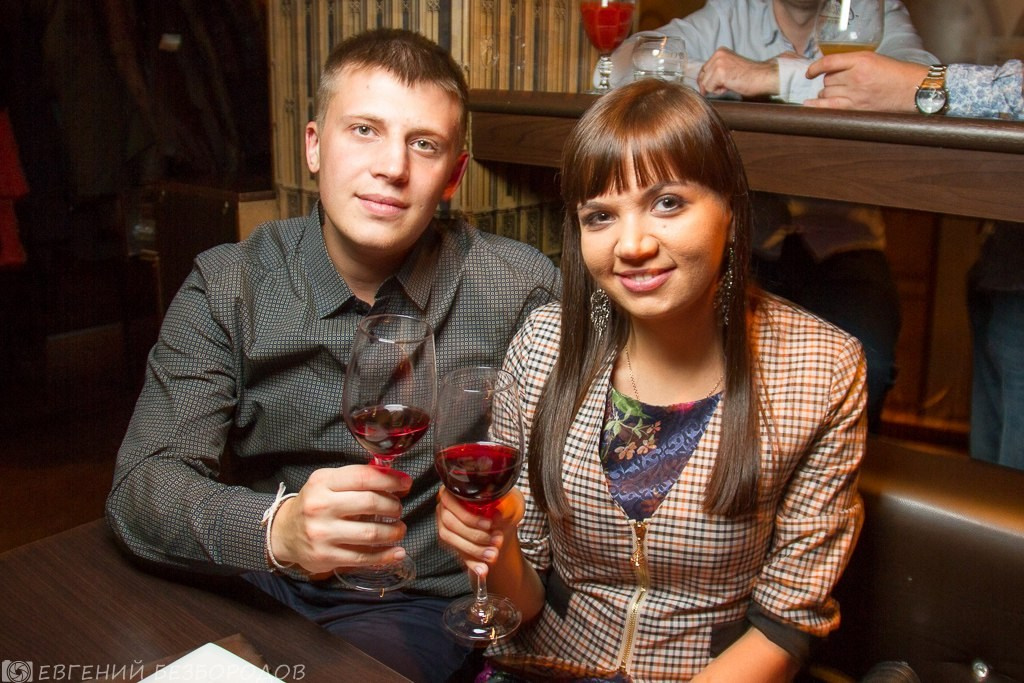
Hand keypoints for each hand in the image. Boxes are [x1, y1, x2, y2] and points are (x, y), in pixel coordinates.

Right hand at [269, 464, 411, 575]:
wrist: (284, 533)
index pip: (363, 477)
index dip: (389, 480)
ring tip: (399, 529)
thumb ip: (356, 478)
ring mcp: (322, 533)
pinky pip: (363, 557)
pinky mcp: (326, 556)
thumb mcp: (327, 482)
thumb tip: (393, 477)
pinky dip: (385, 556)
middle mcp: (320, 506)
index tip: (405, 483)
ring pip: (370, 532)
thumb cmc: (314, 504)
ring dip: (392, 531)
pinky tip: (397, 552)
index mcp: (323, 483)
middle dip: (393, 506)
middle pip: (370, 503)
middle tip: (398, 509)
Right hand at [435, 486, 523, 577]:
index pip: (453, 502)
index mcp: (457, 490)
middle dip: (475, 536)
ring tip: (493, 555)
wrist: (505, 524)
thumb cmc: (506, 508)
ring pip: (451, 539)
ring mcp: (446, 524)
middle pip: (451, 523)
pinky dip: (471, 563)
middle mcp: (446, 506)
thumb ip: (506, 506)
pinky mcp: (452, 542)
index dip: (470, 517)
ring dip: (473, 550)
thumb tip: (498, 514)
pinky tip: (482, 570)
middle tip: (496, 542)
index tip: (489, 525)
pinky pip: (458, 554)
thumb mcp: (511, 502)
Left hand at [697, 47, 779, 97]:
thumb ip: (716, 71)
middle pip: (702, 76)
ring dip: (715, 88)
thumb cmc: (749, 76)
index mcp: (720, 51)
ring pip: (705, 83)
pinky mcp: (720, 73)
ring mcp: (718, 63)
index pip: (704, 69)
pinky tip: (730, 86)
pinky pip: (709, 88)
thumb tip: (701, 84)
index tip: (718, 85)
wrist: (763, 76)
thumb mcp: (730, 68)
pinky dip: (718, 91)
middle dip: (711, 84)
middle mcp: (717, 54)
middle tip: (728, 84)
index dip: (708, 80)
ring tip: (730, 84)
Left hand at [804, 51, 928, 112]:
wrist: (912, 89)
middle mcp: (856, 77)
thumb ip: (852, 62)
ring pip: (826, 92)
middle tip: (841, 83)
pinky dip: (817, 105)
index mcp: (861, 60)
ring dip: (827, 93)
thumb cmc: (894, 73)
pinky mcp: (856, 108)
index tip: (810, 72)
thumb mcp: (874, 59)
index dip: (815, 67)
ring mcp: (855, 94)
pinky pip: (829, 107)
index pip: (829, 62)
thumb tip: (828, 70)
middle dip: (830, 81)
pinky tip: (809, 104)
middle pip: (827, 79)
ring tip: (840, 93)